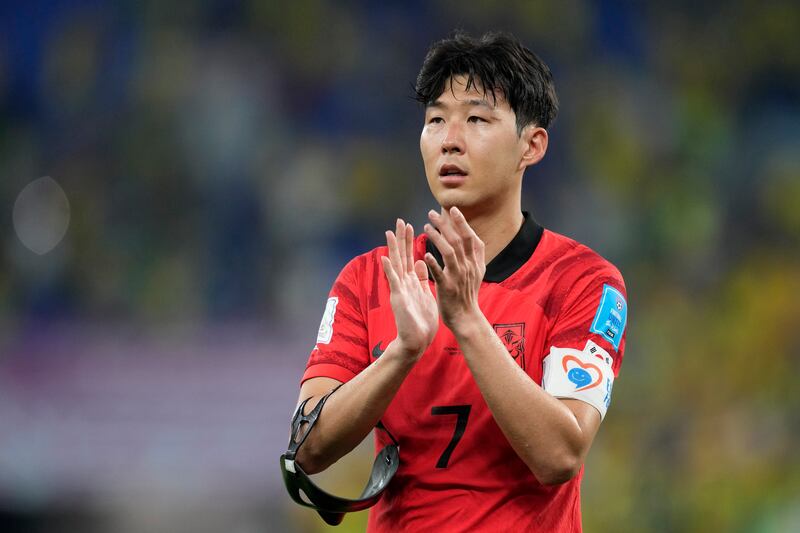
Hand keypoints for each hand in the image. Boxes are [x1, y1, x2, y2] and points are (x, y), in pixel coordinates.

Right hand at [381, 219, 438, 359]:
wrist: (417, 340)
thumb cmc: (422, 320)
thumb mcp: (424, 294)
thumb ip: (422, 278)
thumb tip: (423, 262)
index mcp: (412, 282)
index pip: (411, 257)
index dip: (410, 241)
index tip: (410, 225)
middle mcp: (404, 283)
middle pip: (402, 256)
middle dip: (401, 239)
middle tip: (400, 221)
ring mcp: (400, 289)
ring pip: (396, 265)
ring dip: (393, 249)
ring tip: (389, 232)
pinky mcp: (398, 298)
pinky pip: (394, 282)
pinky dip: (389, 270)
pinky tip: (385, 258)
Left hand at [423, 207, 485, 327]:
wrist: (466, 318)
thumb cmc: (468, 294)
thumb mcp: (477, 273)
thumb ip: (474, 255)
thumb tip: (473, 237)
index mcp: (475, 263)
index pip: (471, 237)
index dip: (462, 223)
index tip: (453, 210)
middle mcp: (468, 267)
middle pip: (458, 240)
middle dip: (446, 224)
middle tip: (432, 213)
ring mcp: (458, 277)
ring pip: (449, 252)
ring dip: (437, 237)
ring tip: (426, 226)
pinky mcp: (447, 288)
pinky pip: (440, 272)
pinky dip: (433, 263)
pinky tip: (425, 254)